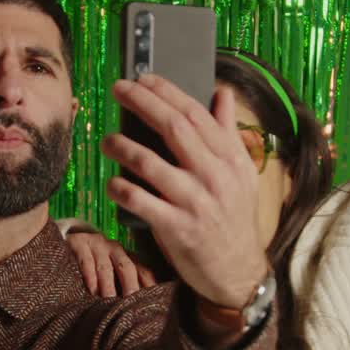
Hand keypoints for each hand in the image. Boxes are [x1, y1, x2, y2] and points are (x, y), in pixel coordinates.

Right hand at [65, 231, 155, 296]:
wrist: (68, 241)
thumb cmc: (92, 266)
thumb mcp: (110, 272)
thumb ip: (123, 285)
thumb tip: (136, 308)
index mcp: (126, 256)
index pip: (142, 270)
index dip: (148, 286)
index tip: (149, 303)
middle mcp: (115, 249)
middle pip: (126, 268)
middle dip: (130, 285)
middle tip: (131, 302)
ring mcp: (97, 244)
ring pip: (105, 267)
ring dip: (108, 285)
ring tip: (109, 300)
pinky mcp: (78, 243)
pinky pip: (86, 261)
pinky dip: (89, 276)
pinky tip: (91, 290)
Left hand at [102, 74, 268, 308]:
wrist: (238, 271)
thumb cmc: (235, 218)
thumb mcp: (242, 174)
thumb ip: (228, 132)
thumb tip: (223, 93)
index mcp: (230, 158)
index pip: (196, 114)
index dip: (167, 92)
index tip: (143, 78)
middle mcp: (215, 176)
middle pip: (174, 129)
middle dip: (142, 103)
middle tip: (118, 89)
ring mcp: (195, 202)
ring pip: (152, 164)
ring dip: (124, 147)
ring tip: (107, 140)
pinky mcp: (177, 228)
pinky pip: (141, 202)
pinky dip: (122, 189)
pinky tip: (112, 182)